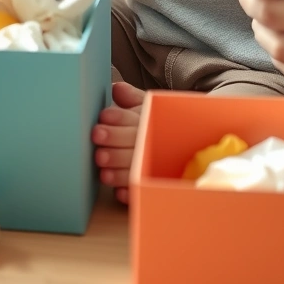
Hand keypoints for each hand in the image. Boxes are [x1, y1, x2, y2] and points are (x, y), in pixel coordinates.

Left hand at [91, 82, 145, 204]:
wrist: (186, 145)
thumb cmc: (154, 125)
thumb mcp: (146, 108)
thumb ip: (132, 98)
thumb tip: (117, 89)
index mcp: (148, 123)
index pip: (134, 119)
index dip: (119, 117)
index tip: (104, 116)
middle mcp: (152, 144)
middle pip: (134, 143)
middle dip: (115, 140)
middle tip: (97, 137)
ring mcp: (154, 167)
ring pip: (136, 170)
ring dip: (119, 171)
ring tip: (103, 171)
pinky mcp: (152, 187)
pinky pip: (143, 192)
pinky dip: (131, 194)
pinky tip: (118, 193)